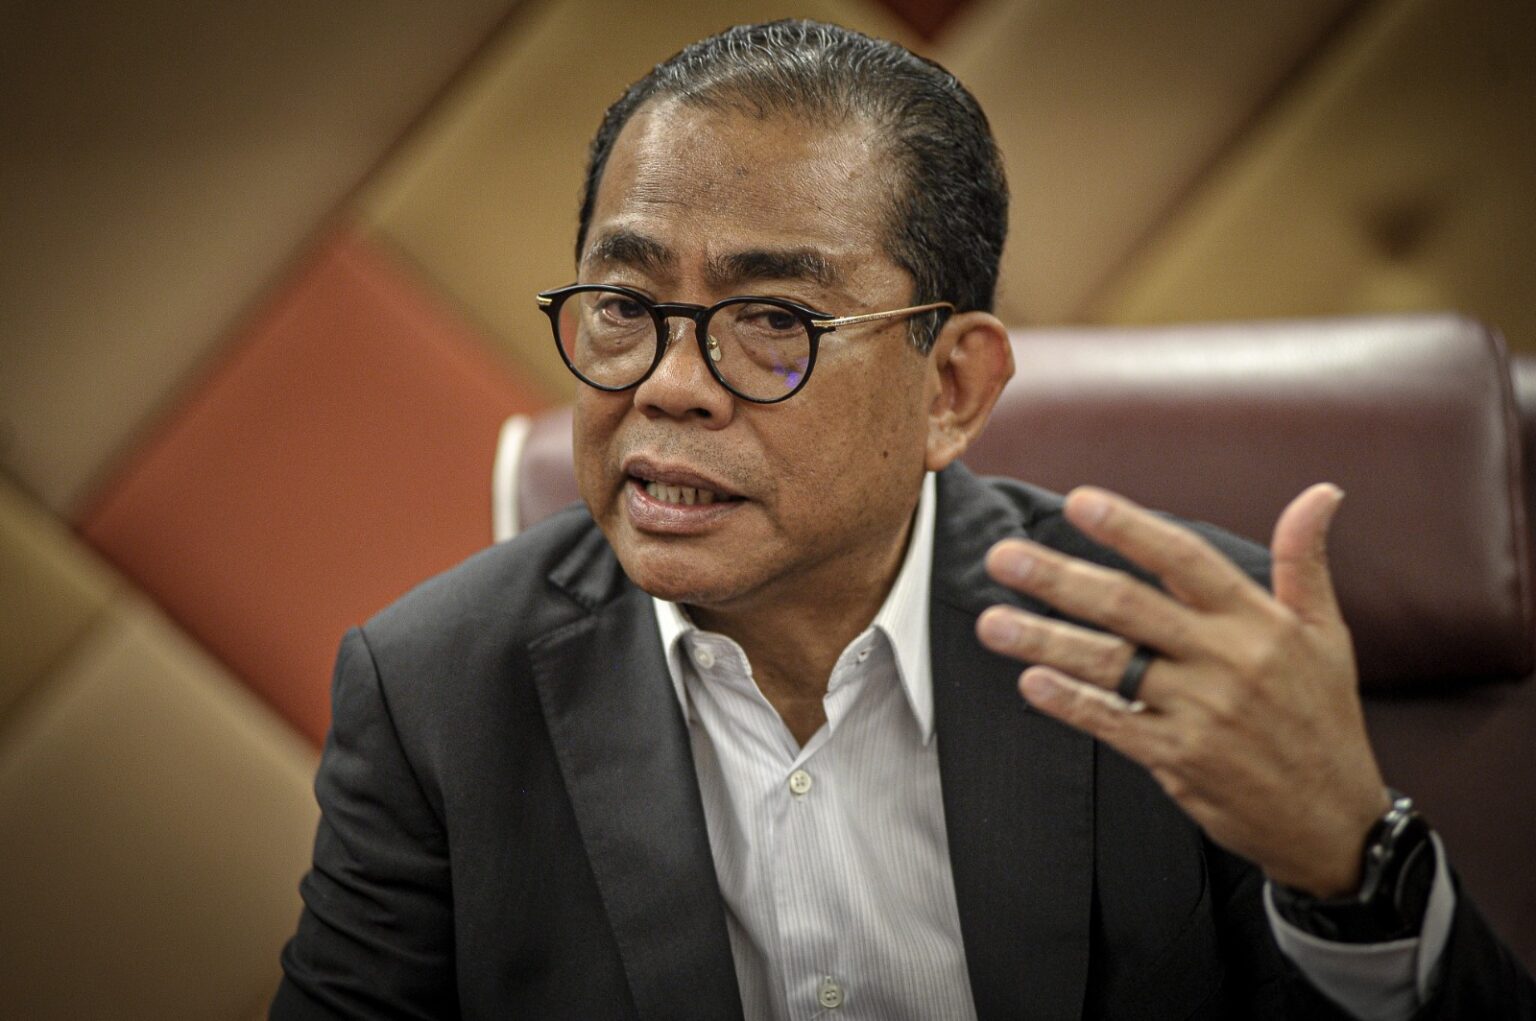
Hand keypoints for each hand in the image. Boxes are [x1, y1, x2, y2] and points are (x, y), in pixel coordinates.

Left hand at [975, 484, 1390, 896]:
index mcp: (1259, 622)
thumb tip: (1322, 491)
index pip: (1185, 560)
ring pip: (1110, 666)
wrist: (1333, 820)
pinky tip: (1029, 682)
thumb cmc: (1321, 715)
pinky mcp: (1179, 758)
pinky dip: (1069, 704)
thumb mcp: (1325, 634)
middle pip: (1130, 608)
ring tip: (990, 621)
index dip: (1131, 528)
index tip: (1078, 501)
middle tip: (1002, 557)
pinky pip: (1113, 724)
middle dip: (1060, 579)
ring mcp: (1201, 712)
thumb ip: (1305, 561)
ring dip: (1044, 640)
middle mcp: (1228, 661)